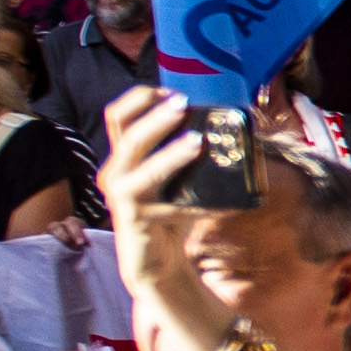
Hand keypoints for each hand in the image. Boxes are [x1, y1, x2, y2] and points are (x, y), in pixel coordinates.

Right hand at [95, 92, 233, 350]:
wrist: (155, 262)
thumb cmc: (168, 212)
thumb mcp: (176, 177)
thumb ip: (188, 151)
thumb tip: (234, 121)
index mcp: (123, 157)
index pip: (118, 117)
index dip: (139, 98)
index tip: (167, 88)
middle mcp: (116, 174)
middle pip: (128, 137)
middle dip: (156, 118)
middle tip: (182, 103)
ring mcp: (124, 200)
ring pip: (140, 171)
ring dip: (169, 155)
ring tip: (196, 142)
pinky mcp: (139, 223)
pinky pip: (172, 208)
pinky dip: (202, 203)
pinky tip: (230, 202)